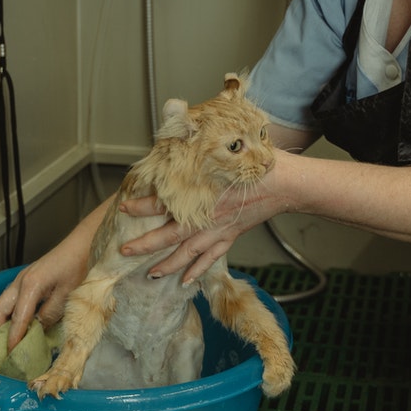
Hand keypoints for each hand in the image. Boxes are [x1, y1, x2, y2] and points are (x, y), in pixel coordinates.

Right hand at [0, 240, 87, 352]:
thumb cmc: (80, 265)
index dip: (13, 337)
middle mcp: (22, 281)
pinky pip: (12, 298)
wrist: (84, 244)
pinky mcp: (29, 277)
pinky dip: (10, 312)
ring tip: (6, 339)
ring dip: (1, 320)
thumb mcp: (68, 294)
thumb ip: (51, 313)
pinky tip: (18, 322)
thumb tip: (38, 328)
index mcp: (31, 285)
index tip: (10, 353)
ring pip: (3, 303)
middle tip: (1, 348)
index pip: (18, 318)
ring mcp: (23, 278)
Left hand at [119, 158, 292, 283]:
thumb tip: (179, 129)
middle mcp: (208, 216)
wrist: (286, 182)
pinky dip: (198, 270)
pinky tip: (186, 280)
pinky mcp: (231, 235)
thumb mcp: (225, 149)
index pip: (164, 203)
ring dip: (168, 264)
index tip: (124, 208)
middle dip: (146, 244)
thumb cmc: (257, 163)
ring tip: (151, 273)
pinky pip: (212, 258)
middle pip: (170, 235)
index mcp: (203, 194)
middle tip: (125, 250)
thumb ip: (199, 146)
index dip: (142, 207)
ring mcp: (220, 229)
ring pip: (188, 253)